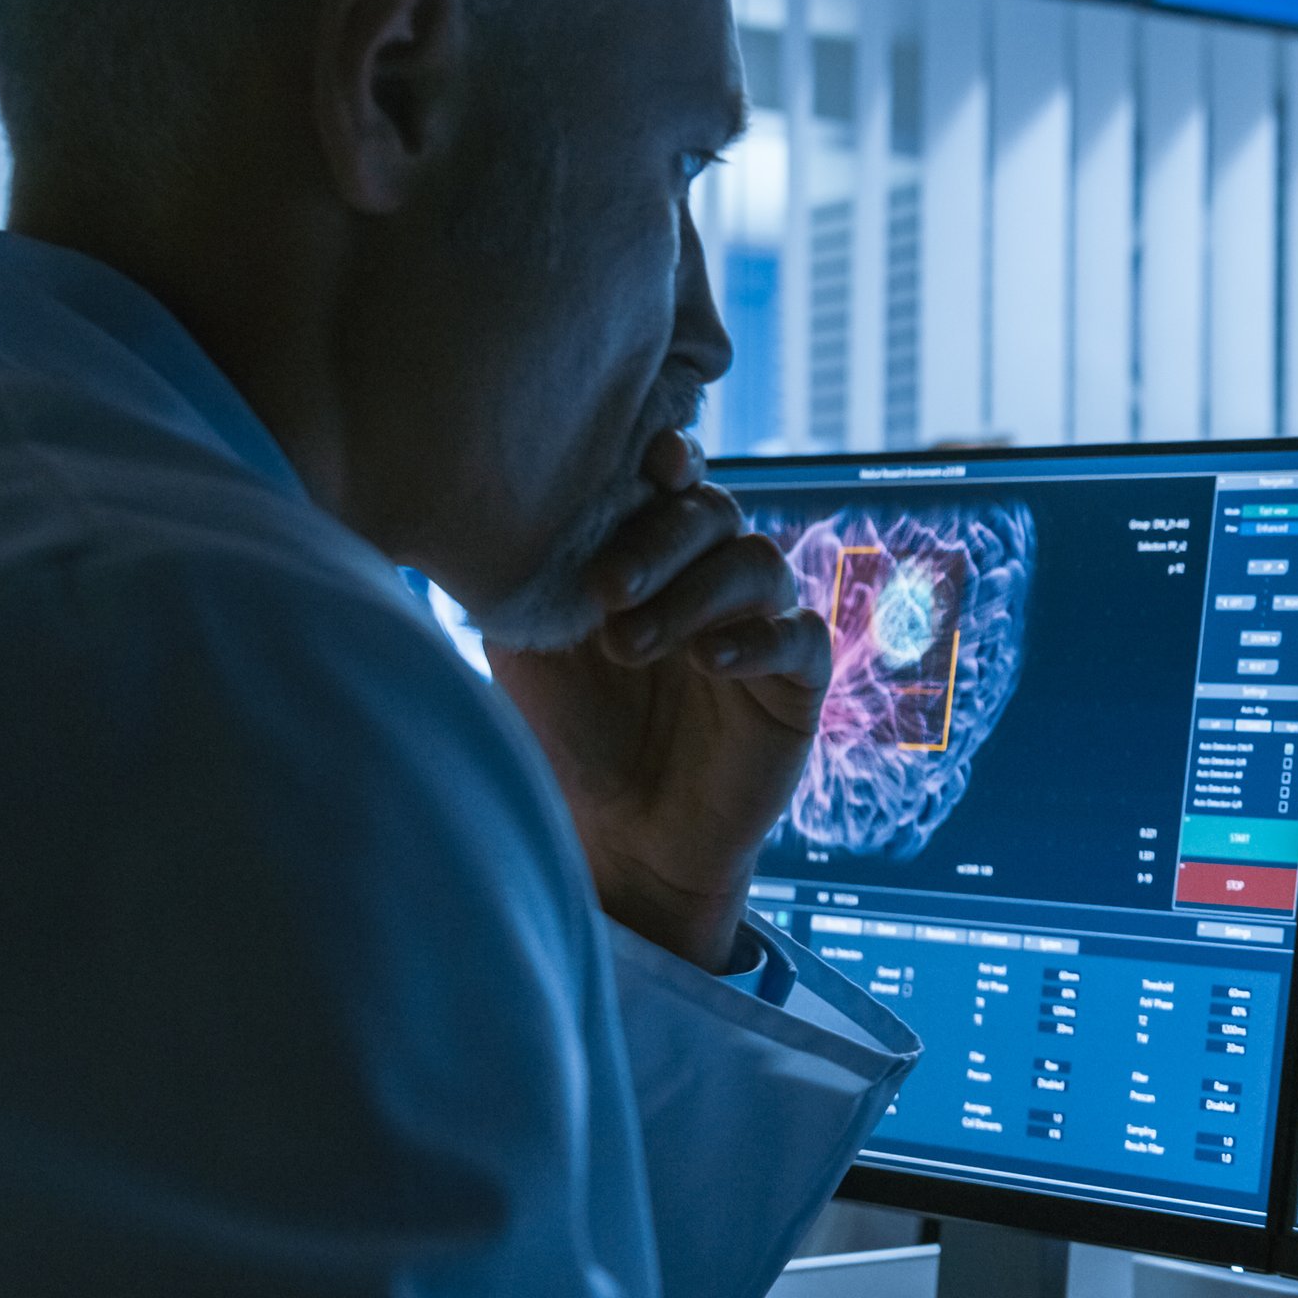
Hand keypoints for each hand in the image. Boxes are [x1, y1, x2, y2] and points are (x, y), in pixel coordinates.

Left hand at [488, 430, 826, 972]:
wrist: (618, 838)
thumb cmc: (568, 734)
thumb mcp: (529, 648)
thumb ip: (528, 577)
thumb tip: (495, 505)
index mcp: (652, 554)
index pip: (673, 483)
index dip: (670, 459)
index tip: (648, 462)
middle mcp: (710, 577)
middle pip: (714, 514)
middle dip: (659, 541)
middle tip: (605, 589)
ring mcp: (759, 626)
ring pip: (759, 565)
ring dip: (694, 594)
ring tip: (631, 644)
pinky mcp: (798, 685)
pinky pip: (802, 638)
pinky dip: (757, 641)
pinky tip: (707, 664)